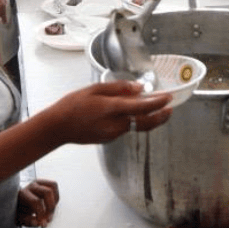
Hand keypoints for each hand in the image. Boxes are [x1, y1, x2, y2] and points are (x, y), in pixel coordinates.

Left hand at [17, 179, 58, 227]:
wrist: (18, 202)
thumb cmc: (20, 211)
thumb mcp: (21, 218)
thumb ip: (29, 222)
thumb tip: (39, 223)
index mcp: (23, 193)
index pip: (36, 201)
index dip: (41, 213)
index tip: (42, 222)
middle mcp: (31, 186)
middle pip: (48, 192)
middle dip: (51, 207)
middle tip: (49, 218)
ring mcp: (38, 182)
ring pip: (53, 186)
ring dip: (55, 200)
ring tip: (51, 211)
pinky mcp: (44, 182)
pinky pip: (54, 186)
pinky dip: (56, 196)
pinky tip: (52, 205)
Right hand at [51, 81, 172, 144]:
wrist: (57, 127)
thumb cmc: (72, 106)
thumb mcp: (94, 89)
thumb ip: (118, 88)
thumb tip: (139, 88)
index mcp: (111, 108)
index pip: (141, 106)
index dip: (158, 102)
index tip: (168, 97)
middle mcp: (114, 124)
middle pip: (145, 123)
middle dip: (161, 116)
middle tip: (171, 108)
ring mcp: (113, 134)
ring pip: (138, 127)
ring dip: (151, 119)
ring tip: (160, 110)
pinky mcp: (110, 138)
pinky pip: (127, 129)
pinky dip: (136, 122)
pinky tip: (137, 115)